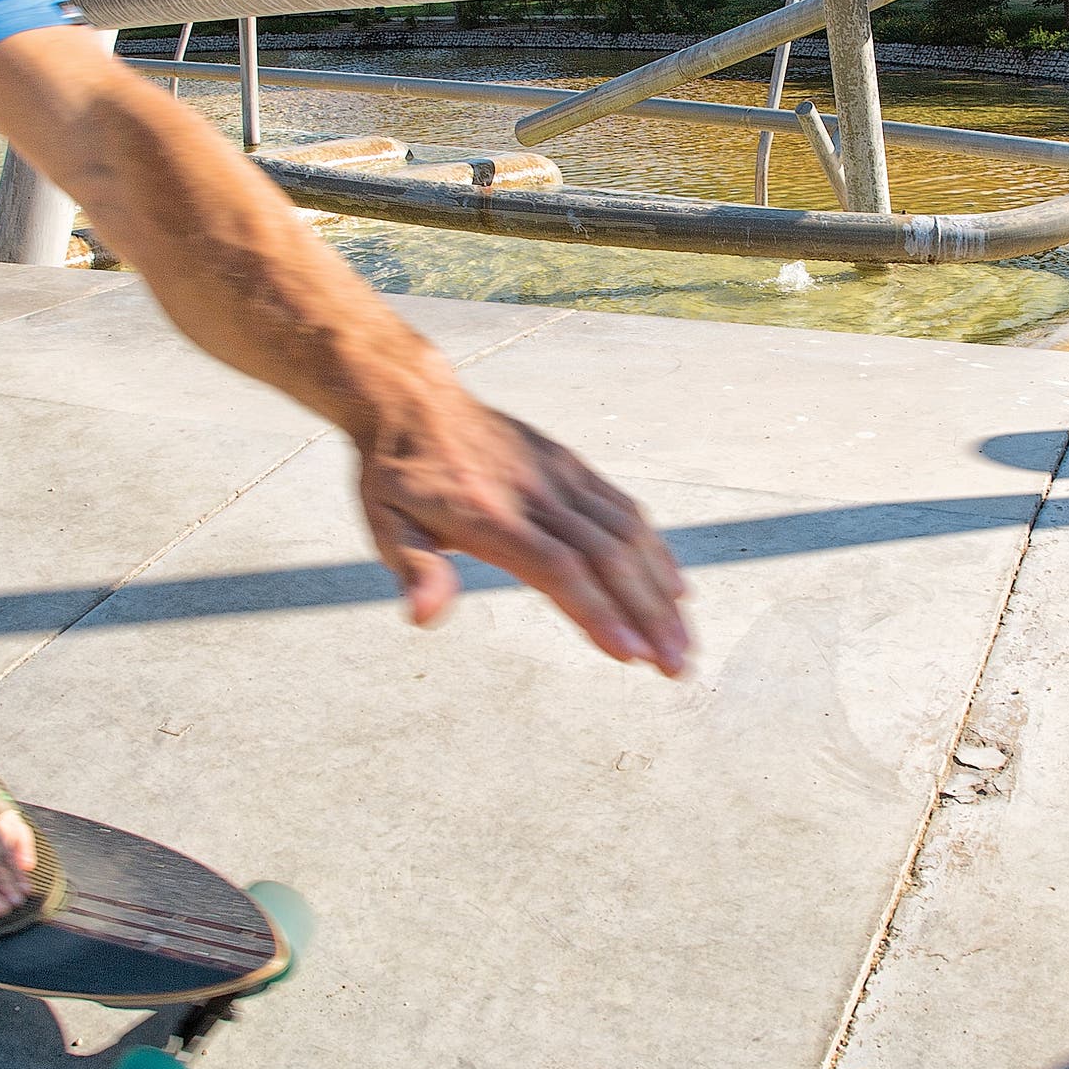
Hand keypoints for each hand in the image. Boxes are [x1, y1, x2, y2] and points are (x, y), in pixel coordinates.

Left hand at [356, 393, 691, 676]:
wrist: (414, 400)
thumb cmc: (399, 477)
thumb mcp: (385, 525)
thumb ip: (415, 570)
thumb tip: (426, 617)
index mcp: (489, 516)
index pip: (557, 567)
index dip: (598, 610)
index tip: (632, 654)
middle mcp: (535, 494)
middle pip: (606, 556)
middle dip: (647, 615)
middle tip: (676, 667)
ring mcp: (560, 476)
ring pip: (627, 534)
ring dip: (661, 591)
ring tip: (683, 643)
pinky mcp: (572, 466)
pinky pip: (624, 509)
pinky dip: (655, 551)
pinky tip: (674, 591)